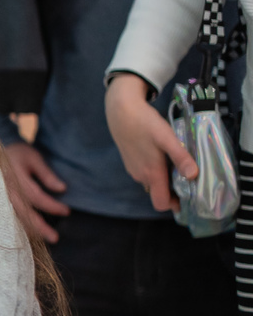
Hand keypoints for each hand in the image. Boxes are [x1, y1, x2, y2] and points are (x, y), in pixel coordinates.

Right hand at [2, 142, 68, 242]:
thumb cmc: (17, 154)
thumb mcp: (33, 158)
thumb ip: (46, 174)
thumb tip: (62, 189)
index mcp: (14, 177)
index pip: (35, 196)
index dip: (51, 206)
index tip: (67, 211)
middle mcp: (4, 190)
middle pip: (23, 212)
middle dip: (39, 226)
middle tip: (55, 238)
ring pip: (14, 218)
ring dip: (30, 230)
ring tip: (46, 239)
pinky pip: (8, 218)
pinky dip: (20, 227)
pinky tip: (31, 234)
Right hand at [105, 73, 195, 212]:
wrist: (120, 111)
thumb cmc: (145, 123)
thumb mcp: (166, 138)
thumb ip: (180, 157)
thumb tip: (194, 176)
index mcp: (151, 174)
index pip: (161, 204)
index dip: (175, 205)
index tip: (189, 198)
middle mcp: (141, 176)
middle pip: (159, 194)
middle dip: (173, 192)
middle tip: (190, 180)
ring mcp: (134, 170)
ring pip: (152, 184)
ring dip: (165, 181)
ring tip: (179, 166)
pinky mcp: (130, 162)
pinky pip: (146, 174)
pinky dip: (156, 172)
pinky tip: (163, 157)